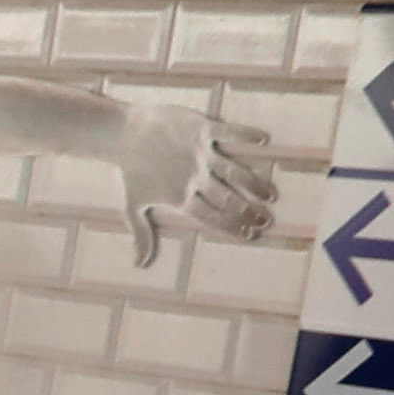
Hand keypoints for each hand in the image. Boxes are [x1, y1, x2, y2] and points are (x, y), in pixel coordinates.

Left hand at [116, 106, 275, 263]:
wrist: (121, 135)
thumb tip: (140, 264)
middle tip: (268, 220)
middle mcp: (193, 178)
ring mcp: (199, 154)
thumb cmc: (129, 172)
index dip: (231, 226)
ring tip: (272, 195)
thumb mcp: (133, 206)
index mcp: (179, 198)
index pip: (211, 217)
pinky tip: (264, 139)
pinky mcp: (201, 130)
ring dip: (254, 184)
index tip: (250, 234)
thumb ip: (142, 235)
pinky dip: (245, 135)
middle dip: (249, 211)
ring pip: (233, 171)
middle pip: (227, 198)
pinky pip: (228, 132)